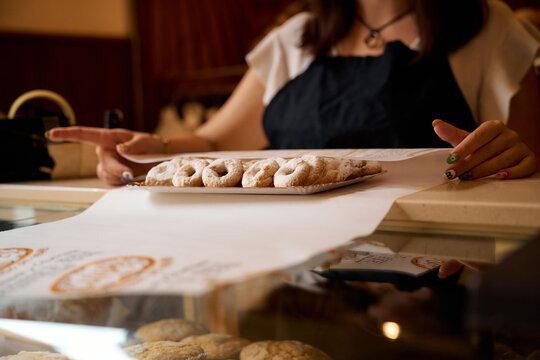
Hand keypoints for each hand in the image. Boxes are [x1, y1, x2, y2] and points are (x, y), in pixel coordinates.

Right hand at [47, 126, 164, 184]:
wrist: (159, 158)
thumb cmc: (151, 145)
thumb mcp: (146, 141)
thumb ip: (134, 145)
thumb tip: (119, 149)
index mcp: (109, 137)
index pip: (85, 134)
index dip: (67, 134)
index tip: (51, 135)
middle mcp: (105, 150)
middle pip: (103, 162)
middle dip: (116, 169)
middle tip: (130, 173)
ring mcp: (107, 163)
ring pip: (105, 174)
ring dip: (119, 176)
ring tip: (134, 172)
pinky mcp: (111, 175)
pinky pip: (111, 182)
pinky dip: (121, 182)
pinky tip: (130, 177)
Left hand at [432, 119, 536, 179]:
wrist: (508, 153)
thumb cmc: (484, 147)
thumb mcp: (467, 139)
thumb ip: (452, 134)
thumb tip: (435, 124)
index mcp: (494, 126)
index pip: (478, 137)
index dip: (463, 148)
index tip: (450, 160)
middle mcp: (510, 134)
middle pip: (487, 151)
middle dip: (467, 164)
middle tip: (453, 174)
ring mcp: (521, 147)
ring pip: (502, 161)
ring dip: (483, 171)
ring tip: (468, 177)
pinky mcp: (530, 160)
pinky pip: (523, 167)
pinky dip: (512, 173)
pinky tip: (499, 177)